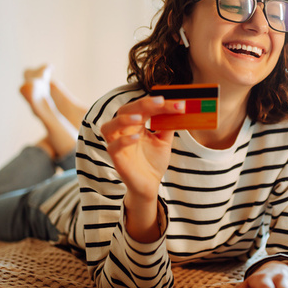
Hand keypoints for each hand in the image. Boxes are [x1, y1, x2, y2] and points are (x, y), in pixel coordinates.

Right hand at [99, 95, 183, 240]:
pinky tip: (136, 138)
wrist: (150, 185)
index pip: (143, 108)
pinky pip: (113, 146)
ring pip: (109, 126)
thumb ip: (168, 125)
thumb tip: (178, 108)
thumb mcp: (164, 141)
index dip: (159, 104)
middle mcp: (123, 131)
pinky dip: (123, 141)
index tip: (179, 104)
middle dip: (142, 104)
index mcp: (135, 124)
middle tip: (160, 102)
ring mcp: (117, 144)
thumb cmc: (153, 161)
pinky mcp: (116, 158)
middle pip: (124, 111)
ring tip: (140, 117)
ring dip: (124, 119)